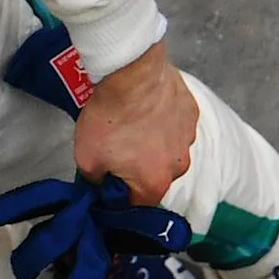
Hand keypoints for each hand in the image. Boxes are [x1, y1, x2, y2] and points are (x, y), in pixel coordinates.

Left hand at [70, 46, 201, 204]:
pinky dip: (163, 121)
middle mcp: (179, 165)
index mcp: (155, 183)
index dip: (120, 196)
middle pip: (155, 176)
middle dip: (137, 168)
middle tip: (117, 148)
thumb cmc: (110, 117)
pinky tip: (145, 109)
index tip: (108, 182)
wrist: (130, 74)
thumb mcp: (86, 159)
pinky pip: (175, 125)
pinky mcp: (191, 112)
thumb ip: (95, 181)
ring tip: (131, 125)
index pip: (138, 204)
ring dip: (153, 143)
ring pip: (168, 150)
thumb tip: (100, 184)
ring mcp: (188, 137)